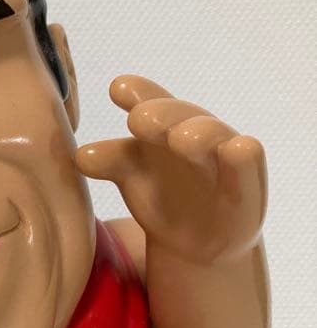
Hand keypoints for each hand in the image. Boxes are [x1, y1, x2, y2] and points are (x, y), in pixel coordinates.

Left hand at [75, 75, 266, 263]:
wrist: (199, 237)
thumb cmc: (161, 195)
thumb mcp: (131, 175)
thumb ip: (109, 160)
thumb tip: (79, 155)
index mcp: (159, 123)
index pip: (148, 98)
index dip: (136, 91)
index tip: (117, 89)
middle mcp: (190, 129)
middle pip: (179, 114)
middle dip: (161, 113)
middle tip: (139, 120)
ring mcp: (220, 153)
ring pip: (212, 133)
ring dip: (198, 132)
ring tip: (182, 139)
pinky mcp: (245, 181)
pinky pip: (247, 160)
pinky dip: (242, 154)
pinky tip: (237, 148)